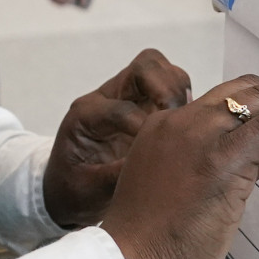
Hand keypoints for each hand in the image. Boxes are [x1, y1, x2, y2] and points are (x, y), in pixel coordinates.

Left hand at [42, 49, 191, 228]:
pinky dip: (184, 98)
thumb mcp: (89, 191)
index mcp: (85, 115)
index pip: (122, 109)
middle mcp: (107, 97)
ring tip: (188, 123)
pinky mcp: (145, 102)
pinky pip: (171, 84)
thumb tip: (150, 170)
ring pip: (160, 69)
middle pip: (144, 67)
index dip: (145, 129)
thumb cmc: (75, 190)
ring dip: (179, 91)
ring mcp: (127, 95)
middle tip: (182, 123)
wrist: (70, 189)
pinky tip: (188, 127)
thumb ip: (116, 178)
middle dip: (168, 91)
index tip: (160, 153)